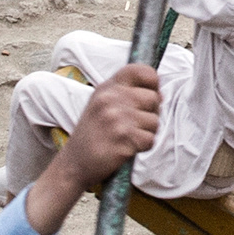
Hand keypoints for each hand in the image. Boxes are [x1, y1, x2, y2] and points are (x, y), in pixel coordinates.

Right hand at [33, 65, 162, 230]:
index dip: (152, 83)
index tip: (148, 95)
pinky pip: (150, 140)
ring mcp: (117, 120)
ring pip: (155, 121)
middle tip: (133, 125)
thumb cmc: (92, 134)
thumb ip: (125, 93)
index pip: (141, 71)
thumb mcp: (101, 104)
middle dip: (150, 113)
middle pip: (154, 98)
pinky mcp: (123, 140)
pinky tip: (127, 148)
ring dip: (146, 132)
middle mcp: (111, 100)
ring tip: (126, 137)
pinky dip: (143, 147)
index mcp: (106, 88)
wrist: (74, 164)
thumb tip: (160, 93)